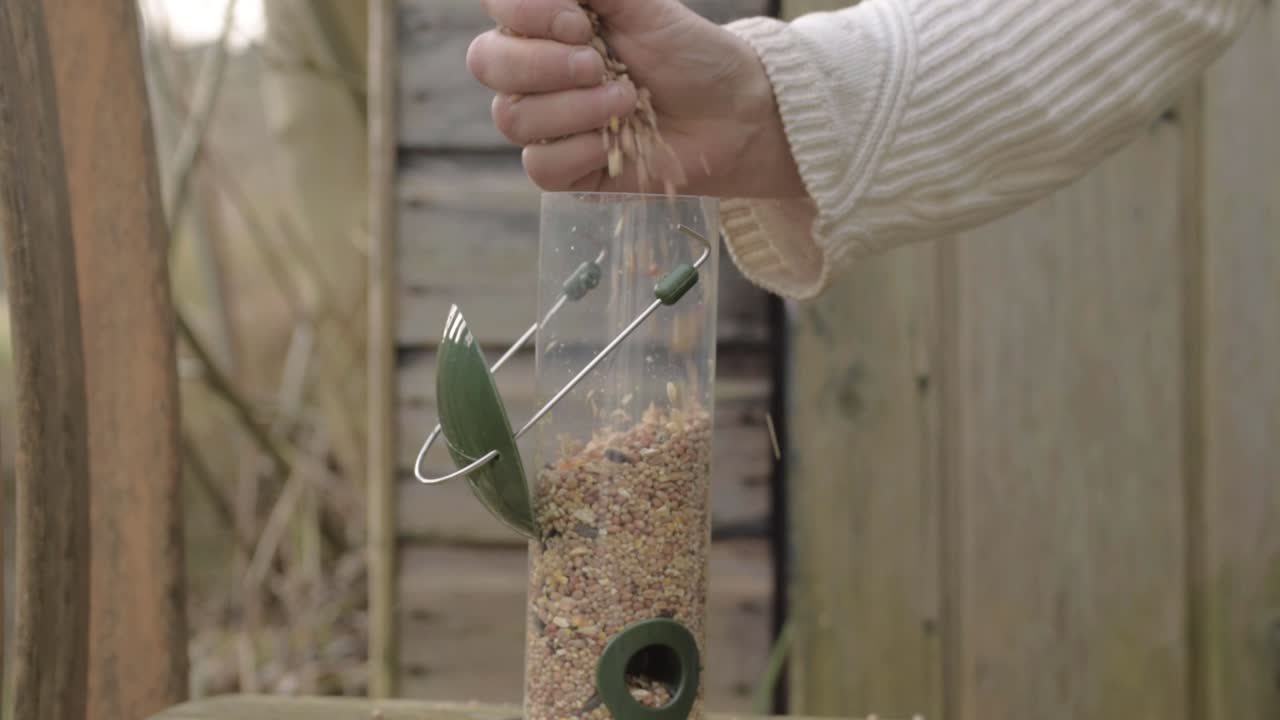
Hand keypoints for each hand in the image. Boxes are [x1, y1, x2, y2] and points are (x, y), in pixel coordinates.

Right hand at [467, 0, 804, 197]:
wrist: (732, 113)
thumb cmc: (688, 54)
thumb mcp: (643, 3)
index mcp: (546, 22)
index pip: (498, 7)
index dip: (526, 12)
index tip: (582, 21)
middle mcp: (535, 70)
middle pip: (487, 64)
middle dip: (544, 63)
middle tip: (598, 64)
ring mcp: (546, 122)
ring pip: (512, 117)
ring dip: (574, 107)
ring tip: (626, 100)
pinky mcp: (565, 170)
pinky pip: (541, 165)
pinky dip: (582, 149)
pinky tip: (617, 140)